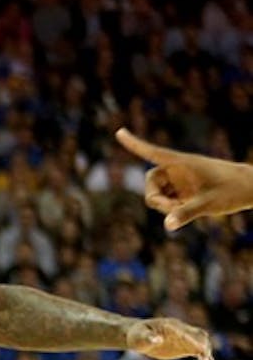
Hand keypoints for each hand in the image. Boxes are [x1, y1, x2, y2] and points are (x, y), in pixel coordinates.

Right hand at [116, 128, 252, 229]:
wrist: (252, 188)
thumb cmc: (232, 191)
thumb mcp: (209, 204)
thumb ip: (186, 214)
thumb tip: (167, 226)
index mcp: (182, 164)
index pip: (153, 152)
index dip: (134, 144)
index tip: (119, 132)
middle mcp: (179, 169)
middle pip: (152, 181)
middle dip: (156, 198)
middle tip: (172, 211)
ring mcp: (182, 179)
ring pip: (160, 191)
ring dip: (166, 204)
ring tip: (186, 210)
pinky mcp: (187, 188)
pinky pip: (170, 197)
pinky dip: (174, 206)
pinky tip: (189, 209)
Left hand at [126, 317, 216, 359]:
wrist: (139, 337)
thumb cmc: (137, 336)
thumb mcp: (139, 337)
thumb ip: (148, 338)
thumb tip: (157, 339)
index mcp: (171, 326)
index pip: (186, 332)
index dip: (194, 341)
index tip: (201, 351)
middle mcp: (182, 331)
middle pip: (200, 337)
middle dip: (204, 349)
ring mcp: (185, 339)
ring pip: (203, 346)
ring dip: (208, 358)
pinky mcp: (186, 347)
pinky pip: (200, 354)